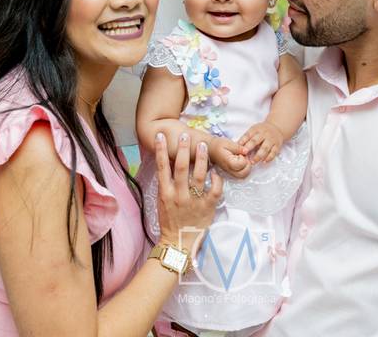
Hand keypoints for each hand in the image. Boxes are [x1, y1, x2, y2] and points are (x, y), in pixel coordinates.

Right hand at [156, 132, 222, 254]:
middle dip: (184, 149)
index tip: (161, 136)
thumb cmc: (170, 221)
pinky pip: (214, 190)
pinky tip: (215, 172)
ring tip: (203, 145)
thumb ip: (166, 184)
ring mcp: (193, 201)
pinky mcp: (207, 207)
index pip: (162, 167)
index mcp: (165, 193)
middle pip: (181, 167)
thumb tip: (169, 164)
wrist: (178, 243)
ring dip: (201, 158)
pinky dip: (216, 180)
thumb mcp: (162, 202)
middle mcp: (178, 195)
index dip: (161, 150)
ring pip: (199, 175)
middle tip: (186, 135)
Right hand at [209, 136, 250, 178]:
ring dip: (246, 167)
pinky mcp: (231, 172)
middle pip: (244, 173)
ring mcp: (230, 172)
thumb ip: (238, 147)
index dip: (244, 157)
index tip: (239, 152)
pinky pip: (240, 175)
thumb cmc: (217, 145)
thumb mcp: (227, 143)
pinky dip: (243, 169)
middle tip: (243, 157)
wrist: (210, 149)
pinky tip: (240, 161)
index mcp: (228, 162)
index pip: (242, 164)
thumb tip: (246, 151)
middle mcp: (229, 170)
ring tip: (241, 159)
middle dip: (247, 164)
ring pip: (243, 176)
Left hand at [238, 122, 282, 164]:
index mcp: (256, 129)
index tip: (239, 148)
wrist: (277, 127)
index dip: (243, 141)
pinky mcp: (277, 145)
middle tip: (244, 154)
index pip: (248, 135)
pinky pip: (273, 152)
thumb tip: (236, 146)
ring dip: (258, 156)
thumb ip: (246, 138)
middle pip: (256, 141)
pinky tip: (264, 161)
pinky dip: (269, 157)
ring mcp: (271, 140)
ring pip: (265, 148)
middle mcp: (264, 134)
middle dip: (249, 147)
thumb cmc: (262, 131)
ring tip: (253, 162)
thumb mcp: (254, 130)